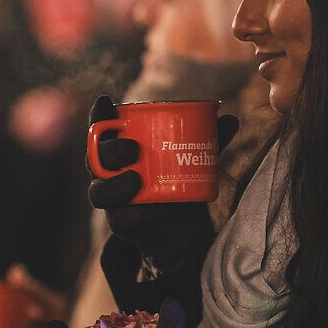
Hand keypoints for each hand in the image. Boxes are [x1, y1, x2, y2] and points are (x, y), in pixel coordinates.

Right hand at [87, 96, 236, 278]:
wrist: (182, 225)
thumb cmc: (181, 180)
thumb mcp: (196, 159)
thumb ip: (212, 141)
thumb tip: (231, 119)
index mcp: (121, 150)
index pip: (102, 130)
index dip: (98, 115)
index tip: (106, 102)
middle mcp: (109, 172)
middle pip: (95, 157)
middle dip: (109, 150)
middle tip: (133, 148)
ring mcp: (113, 199)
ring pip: (99, 191)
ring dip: (114, 185)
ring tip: (135, 180)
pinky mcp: (121, 223)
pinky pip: (119, 218)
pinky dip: (135, 213)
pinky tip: (145, 206)